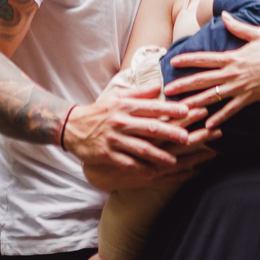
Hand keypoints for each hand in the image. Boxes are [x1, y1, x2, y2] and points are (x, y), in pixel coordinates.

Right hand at [64, 88, 213, 191]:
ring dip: (158, 155)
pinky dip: (141, 168)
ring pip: (140, 148)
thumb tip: (159, 86)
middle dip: (169, 133)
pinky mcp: (107, 154)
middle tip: (187, 138)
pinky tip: (154, 173)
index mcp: (125, 105)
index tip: (187, 111)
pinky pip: (127, 163)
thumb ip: (139, 93)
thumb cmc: (99, 111)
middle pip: (149, 127)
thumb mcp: (117, 97)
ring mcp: (114, 139)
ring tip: (174, 161)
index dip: (170, 109)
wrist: (72, 127)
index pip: (151, 106)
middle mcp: (121, 121)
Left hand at [163, 15, 259, 129]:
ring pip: (211, 97)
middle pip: (202, 80)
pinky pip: (230, 111)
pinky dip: (219, 118)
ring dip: (194, 103)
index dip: (187, 60)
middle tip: (167, 90)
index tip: (173, 61)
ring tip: (180, 109)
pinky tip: (207, 125)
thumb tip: (224, 15)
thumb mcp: (257, 33)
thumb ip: (238, 26)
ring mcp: (238, 88)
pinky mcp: (247, 99)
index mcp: (232, 57)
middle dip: (183, 85)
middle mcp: (231, 73)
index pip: (204, 58)